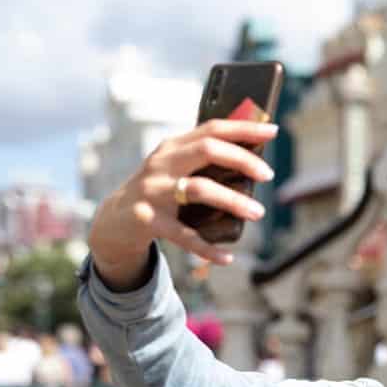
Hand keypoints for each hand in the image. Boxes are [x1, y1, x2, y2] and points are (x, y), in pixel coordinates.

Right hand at [88, 120, 277, 289]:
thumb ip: (205, 158)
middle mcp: (162, 164)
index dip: (243, 128)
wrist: (114, 220)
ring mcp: (153, 191)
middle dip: (242, 160)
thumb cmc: (157, 191)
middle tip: (268, 174)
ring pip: (199, 189)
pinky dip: (208, 248)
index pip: (212, 129)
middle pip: (207, 150)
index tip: (272, 131)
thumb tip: (254, 155)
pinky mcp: (148, 220)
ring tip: (257, 212)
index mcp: (173, 147)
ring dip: (233, 201)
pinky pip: (184, 236)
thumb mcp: (175, 167)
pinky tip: (227, 258)